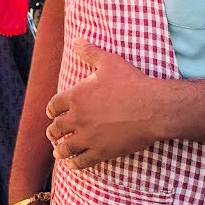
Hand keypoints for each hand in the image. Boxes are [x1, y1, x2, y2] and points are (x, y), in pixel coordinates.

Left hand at [45, 39, 173, 170]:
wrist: (152, 108)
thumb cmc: (131, 83)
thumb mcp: (109, 62)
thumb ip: (90, 52)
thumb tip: (77, 40)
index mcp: (75, 96)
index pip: (54, 105)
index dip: (51, 110)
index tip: (52, 114)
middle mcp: (77, 118)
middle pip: (56, 128)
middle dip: (53, 132)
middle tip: (53, 134)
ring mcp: (88, 137)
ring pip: (65, 148)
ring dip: (60, 150)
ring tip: (59, 152)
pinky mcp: (101, 151)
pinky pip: (82, 161)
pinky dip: (75, 164)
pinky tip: (73, 164)